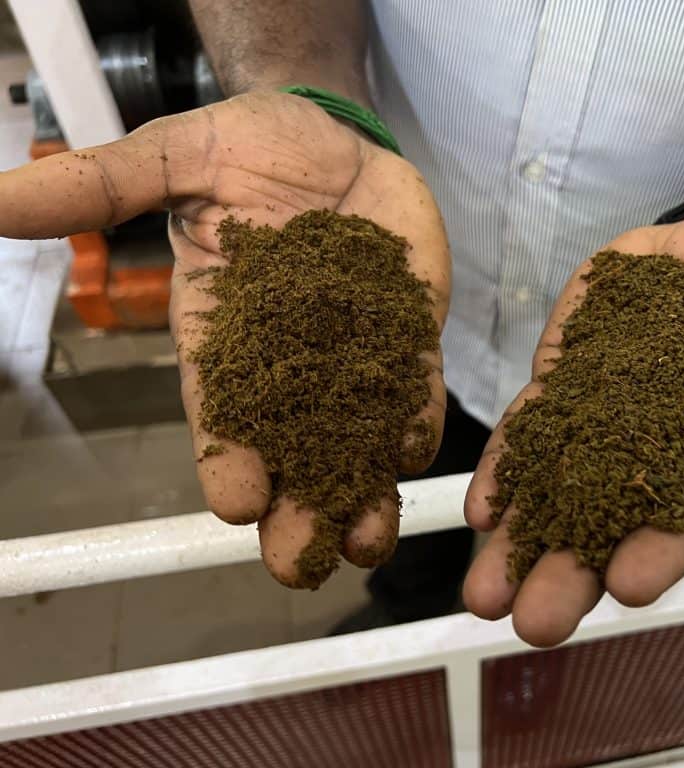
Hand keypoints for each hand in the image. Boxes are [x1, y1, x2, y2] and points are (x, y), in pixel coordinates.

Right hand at [0, 91, 449, 584]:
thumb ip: (103, 187)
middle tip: (301, 561)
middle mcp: (287, 360)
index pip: (219, 410)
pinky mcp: (407, 335)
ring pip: (356, 439)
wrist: (334, 134)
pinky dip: (414, 421)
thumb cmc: (248, 146)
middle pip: (289, 448)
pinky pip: (413, 389)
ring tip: (368, 537)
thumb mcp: (174, 156)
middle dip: (296, 507)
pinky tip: (413, 448)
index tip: (237, 504)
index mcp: (221, 334)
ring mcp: (353, 353)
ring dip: (363, 490)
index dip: (227, 457)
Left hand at [462, 211, 683, 645]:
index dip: (661, 550)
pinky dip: (507, 467)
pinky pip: (531, 426)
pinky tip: (482, 510)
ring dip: (521, 540)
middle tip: (535, 622)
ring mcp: (602, 416)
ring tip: (485, 595)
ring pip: (556, 486)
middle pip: (608, 520)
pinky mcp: (566, 376)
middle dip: (570, 572)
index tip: (630, 586)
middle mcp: (652, 452)